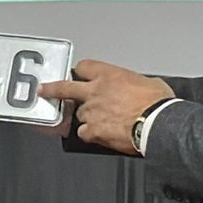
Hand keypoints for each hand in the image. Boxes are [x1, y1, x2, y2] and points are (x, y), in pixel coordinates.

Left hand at [37, 59, 173, 154]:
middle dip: (51, 89)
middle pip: (64, 88)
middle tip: (43, 90)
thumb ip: (133, 83)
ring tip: (102, 122)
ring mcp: (91, 111)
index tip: (80, 75)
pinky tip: (99, 135)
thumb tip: (135, 87)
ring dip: (86, 117)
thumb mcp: (149, 83)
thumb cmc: (159, 105)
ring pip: (79, 114)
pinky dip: (89, 134)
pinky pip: (83, 132)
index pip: (84, 67)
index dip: (81, 72)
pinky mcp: (92, 130)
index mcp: (109, 75)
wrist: (160, 125)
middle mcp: (94, 91)